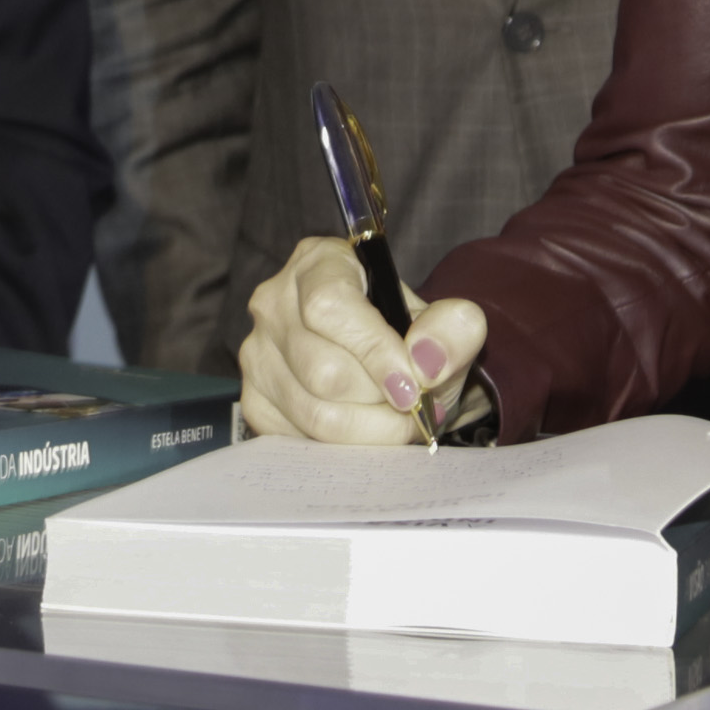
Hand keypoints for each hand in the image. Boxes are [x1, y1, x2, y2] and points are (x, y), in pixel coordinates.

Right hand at [239, 236, 488, 442]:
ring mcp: (258, 354)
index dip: (374, 351)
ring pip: (314, 412)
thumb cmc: (410, 338)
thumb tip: (426, 359)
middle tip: (416, 406)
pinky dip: (346, 446)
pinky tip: (367, 429)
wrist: (393, 370)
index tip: (413, 386)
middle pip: (324, 369)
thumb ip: (453, 329)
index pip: (329, 305)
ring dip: (371, 429)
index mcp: (318, 263)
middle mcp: (274, 303)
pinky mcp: (256, 401)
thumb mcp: (445, 325)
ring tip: (399, 420)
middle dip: (381, 400)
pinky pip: (301, 440)